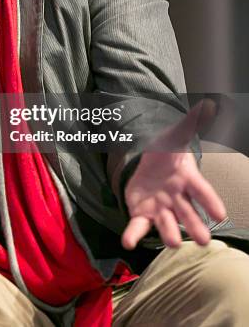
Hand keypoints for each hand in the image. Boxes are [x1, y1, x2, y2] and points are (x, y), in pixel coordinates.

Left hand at [122, 100, 226, 249]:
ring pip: (167, 223)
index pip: (202, 191)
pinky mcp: (143, 214)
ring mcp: (161, 208)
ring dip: (169, 233)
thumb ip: (189, 123)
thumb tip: (208, 104)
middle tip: (204, 241)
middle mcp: (177, 198)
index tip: (220, 214)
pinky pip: (138, 226)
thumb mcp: (174, 135)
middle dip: (195, 226)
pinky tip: (127, 241)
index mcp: (187, 179)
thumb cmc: (167, 153)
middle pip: (188, 213)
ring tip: (174, 244)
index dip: (210, 202)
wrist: (149, 166)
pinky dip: (133, 234)